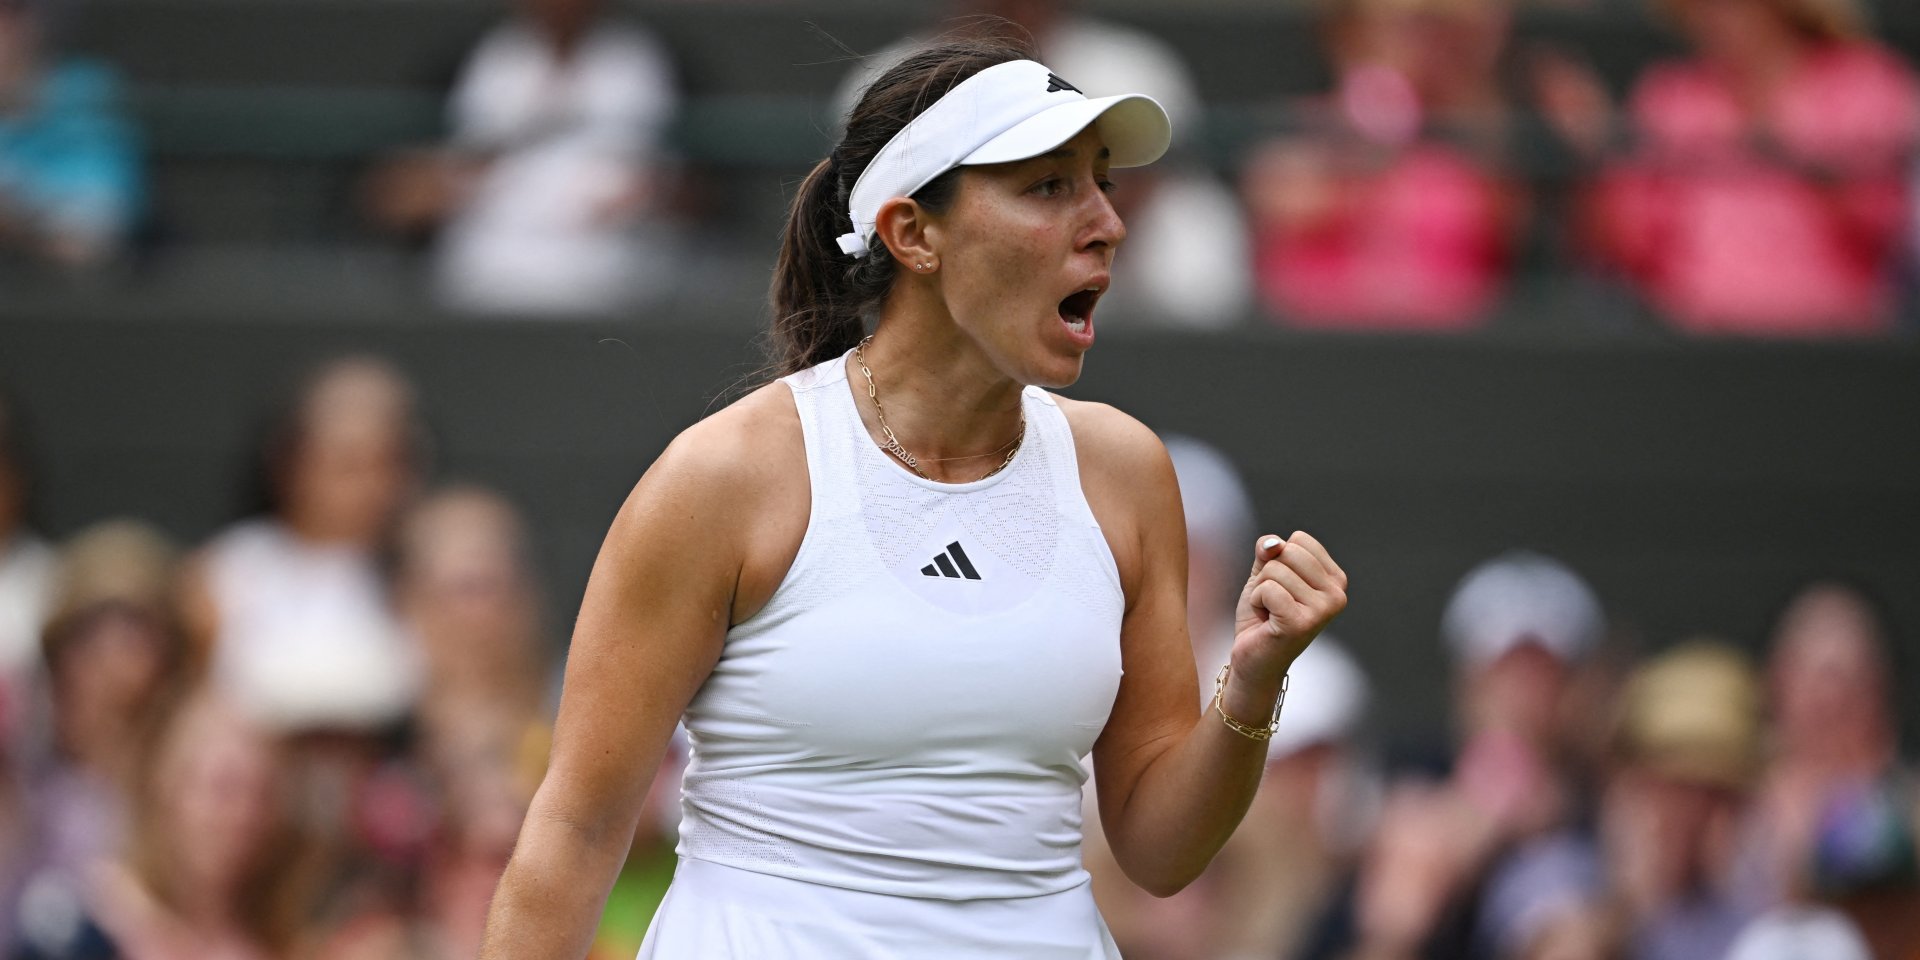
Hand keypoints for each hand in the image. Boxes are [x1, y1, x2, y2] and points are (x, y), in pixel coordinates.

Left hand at [1230, 531, 1346, 688]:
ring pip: (1275, 570)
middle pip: (1288, 551)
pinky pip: (1268, 589)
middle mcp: (1337, 594)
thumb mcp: (1264, 574)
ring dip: (1260, 591)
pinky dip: (1257, 601)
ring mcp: (1323, 610)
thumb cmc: (1262, 616)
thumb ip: (1269, 551)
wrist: (1253, 658)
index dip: (1277, 560)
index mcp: (1335, 579)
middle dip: (1267, 574)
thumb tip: (1273, 543)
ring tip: (1270, 613)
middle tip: (1272, 602)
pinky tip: (1266, 620)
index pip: (1300, 540)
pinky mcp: (1303, 622)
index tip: (1280, 588)